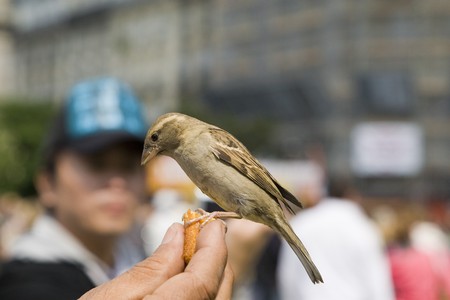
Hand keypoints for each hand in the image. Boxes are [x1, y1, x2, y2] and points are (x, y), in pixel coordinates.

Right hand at [80, 221, 232, 299]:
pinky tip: (185, 279)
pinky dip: (201, 292)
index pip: (205, 279)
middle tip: (201, 233)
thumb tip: (177, 236)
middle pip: (217, 291)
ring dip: (208, 274)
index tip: (212, 224)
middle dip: (213, 257)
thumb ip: (150, 269)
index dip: (213, 247)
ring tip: (192, 252)